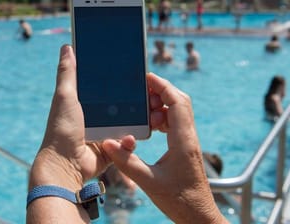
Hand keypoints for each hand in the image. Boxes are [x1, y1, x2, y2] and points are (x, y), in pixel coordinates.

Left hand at [27, 45, 135, 222]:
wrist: (66, 163)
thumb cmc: (62, 128)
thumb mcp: (64, 96)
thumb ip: (67, 72)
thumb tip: (66, 47)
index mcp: (86, 103)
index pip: (106, 88)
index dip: (120, 82)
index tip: (134, 74)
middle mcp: (97, 117)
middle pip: (121, 105)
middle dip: (136, 102)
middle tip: (149, 96)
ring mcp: (105, 133)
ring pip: (128, 124)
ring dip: (137, 121)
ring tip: (148, 116)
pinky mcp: (111, 148)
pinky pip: (126, 142)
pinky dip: (129, 141)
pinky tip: (129, 138)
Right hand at [102, 73, 227, 222]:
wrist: (198, 215)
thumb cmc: (179, 201)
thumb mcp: (149, 182)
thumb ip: (127, 162)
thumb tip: (109, 144)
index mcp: (182, 141)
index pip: (177, 102)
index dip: (163, 86)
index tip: (147, 78)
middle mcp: (188, 137)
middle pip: (180, 102)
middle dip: (162, 91)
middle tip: (142, 91)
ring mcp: (188, 142)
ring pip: (179, 111)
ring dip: (162, 105)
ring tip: (144, 109)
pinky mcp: (185, 147)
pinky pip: (176, 123)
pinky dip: (163, 117)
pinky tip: (151, 126)